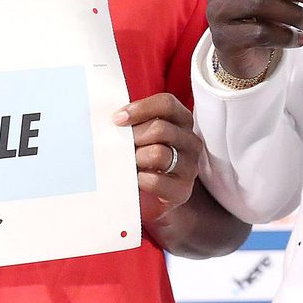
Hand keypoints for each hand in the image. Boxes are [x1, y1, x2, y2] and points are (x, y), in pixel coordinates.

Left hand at [113, 93, 205, 220]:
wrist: (150, 199)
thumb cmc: (142, 160)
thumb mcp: (141, 136)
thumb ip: (133, 123)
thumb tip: (112, 117)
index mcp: (181, 121)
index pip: (167, 104)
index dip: (141, 109)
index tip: (117, 119)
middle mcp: (190, 142)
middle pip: (160, 129)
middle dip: (134, 138)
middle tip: (119, 147)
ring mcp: (189, 166)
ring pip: (159, 153)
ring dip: (136, 158)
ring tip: (128, 164)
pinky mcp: (182, 190)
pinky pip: (156, 180)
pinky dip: (139, 179)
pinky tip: (134, 180)